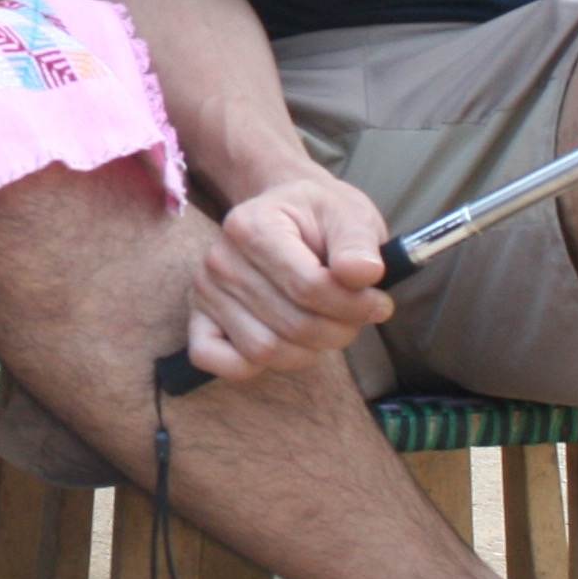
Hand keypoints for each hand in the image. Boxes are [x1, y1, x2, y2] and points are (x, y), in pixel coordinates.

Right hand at [183, 173, 395, 383]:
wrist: (286, 211)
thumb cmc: (318, 216)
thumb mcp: (348, 214)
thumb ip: (358, 242)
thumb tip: (364, 274)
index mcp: (252, 225)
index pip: (309, 287)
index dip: (354, 305)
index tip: (379, 302)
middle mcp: (219, 260)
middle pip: (290, 324)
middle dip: (338, 330)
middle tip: (358, 318)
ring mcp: (204, 292)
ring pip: (263, 350)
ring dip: (308, 351)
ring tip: (328, 327)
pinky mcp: (198, 319)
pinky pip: (217, 361)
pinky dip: (252, 366)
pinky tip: (284, 345)